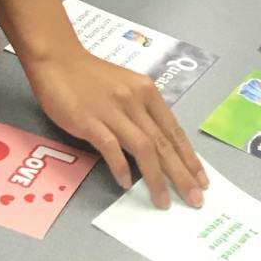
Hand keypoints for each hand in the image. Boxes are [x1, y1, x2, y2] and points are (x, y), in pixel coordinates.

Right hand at [18, 47, 206, 208]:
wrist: (58, 60)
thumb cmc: (91, 76)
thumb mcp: (128, 87)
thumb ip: (142, 112)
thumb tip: (157, 143)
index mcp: (148, 93)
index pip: (174, 131)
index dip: (189, 157)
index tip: (202, 179)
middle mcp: (136, 102)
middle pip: (164, 143)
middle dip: (182, 174)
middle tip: (195, 199)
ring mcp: (113, 112)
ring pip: (143, 148)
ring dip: (156, 178)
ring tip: (163, 200)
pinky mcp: (89, 121)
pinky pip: (110, 148)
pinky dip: (121, 167)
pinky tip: (126, 184)